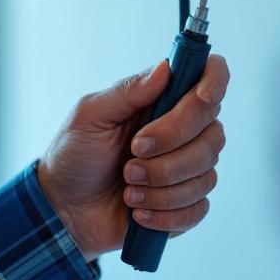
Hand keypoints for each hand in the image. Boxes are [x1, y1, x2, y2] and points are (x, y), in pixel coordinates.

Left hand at [36, 55, 228, 261]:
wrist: (65, 209)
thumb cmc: (74, 156)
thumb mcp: (90, 116)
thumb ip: (128, 91)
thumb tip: (166, 67)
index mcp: (163, 100)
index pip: (209, 77)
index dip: (214, 83)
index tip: (200, 98)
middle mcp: (183, 131)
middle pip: (213, 132)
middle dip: (170, 148)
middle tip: (132, 155)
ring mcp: (188, 169)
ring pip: (205, 173)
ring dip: (161, 186)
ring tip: (128, 187)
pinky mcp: (186, 205)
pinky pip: (197, 208)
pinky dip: (164, 212)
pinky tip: (138, 211)